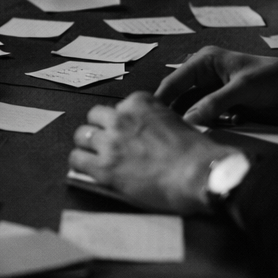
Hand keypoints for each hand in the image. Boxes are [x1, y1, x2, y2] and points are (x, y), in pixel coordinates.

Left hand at [69, 92, 231, 213]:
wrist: (200, 174)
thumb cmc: (198, 153)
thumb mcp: (178, 122)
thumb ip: (157, 121)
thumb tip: (150, 133)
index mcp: (140, 103)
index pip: (118, 106)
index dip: (120, 121)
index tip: (125, 131)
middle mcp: (121, 118)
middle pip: (94, 117)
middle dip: (100, 129)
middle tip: (107, 143)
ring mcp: (110, 142)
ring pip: (81, 136)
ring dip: (87, 145)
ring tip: (95, 156)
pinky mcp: (104, 167)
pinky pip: (77, 159)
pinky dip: (80, 164)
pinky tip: (87, 169)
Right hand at [155, 46, 277, 126]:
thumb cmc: (273, 79)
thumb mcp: (241, 89)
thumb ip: (214, 104)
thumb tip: (189, 120)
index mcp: (205, 62)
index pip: (174, 81)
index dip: (161, 99)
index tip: (149, 117)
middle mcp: (206, 76)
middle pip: (181, 98)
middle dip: (176, 114)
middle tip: (165, 133)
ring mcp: (215, 93)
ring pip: (193, 111)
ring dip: (193, 122)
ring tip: (182, 138)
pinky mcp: (225, 107)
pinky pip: (208, 119)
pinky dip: (207, 126)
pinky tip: (205, 135)